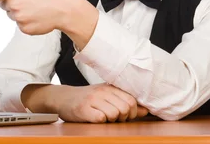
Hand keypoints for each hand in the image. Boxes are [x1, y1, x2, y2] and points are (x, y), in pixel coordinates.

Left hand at [0, 0, 96, 37]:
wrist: (64, 7)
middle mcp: (12, 5)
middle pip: (5, 7)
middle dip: (14, 3)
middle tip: (31, 0)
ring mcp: (18, 18)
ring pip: (13, 16)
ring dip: (23, 12)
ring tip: (37, 8)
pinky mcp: (24, 29)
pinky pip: (21, 25)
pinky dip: (29, 22)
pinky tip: (39, 18)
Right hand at [22, 83, 148, 122]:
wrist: (63, 98)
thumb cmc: (88, 99)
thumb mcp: (107, 97)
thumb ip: (126, 102)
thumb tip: (146, 110)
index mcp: (110, 87)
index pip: (132, 100)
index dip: (133, 112)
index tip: (125, 115)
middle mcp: (102, 91)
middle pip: (126, 108)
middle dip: (124, 117)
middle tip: (114, 118)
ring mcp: (92, 100)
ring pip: (115, 114)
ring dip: (112, 120)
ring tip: (103, 117)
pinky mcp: (83, 109)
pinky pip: (101, 118)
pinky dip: (100, 121)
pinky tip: (95, 118)